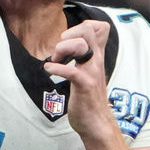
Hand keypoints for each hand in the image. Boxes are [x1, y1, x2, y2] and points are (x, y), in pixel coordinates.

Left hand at [43, 20, 116, 144]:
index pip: (99, 27)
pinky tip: (49, 70)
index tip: (69, 39)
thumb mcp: (89, 72)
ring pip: (81, 45)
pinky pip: (71, 71)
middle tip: (60, 52)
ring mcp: (92, 72)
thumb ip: (84, 58)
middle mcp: (96, 61)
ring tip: (55, 61)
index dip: (81, 26)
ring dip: (62, 49)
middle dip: (69, 34)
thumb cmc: (89, 98)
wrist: (97, 124)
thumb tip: (71, 44)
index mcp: (96, 57)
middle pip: (88, 29)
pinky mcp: (84, 86)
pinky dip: (56, 68)